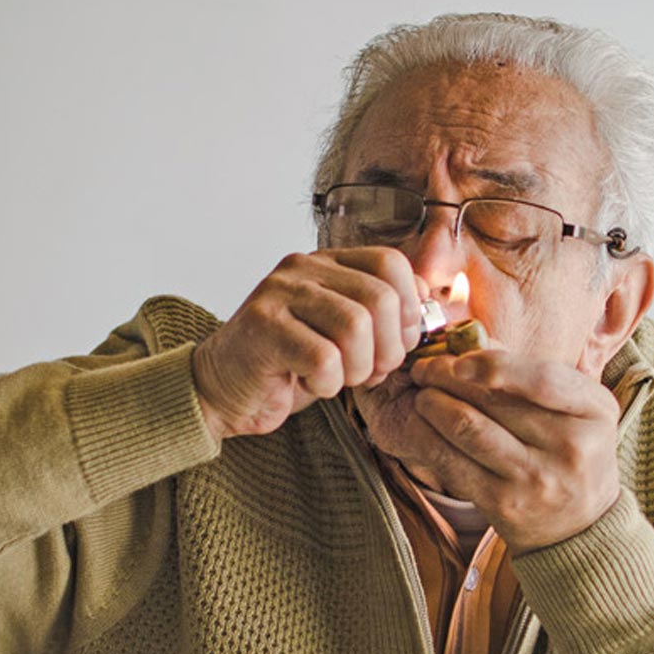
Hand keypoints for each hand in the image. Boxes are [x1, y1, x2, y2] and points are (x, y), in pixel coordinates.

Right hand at [194, 248, 427, 439]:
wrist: (224, 390)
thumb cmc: (288, 365)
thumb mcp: (343, 334)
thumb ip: (382, 313)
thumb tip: (429, 298)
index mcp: (327, 263)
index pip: (391, 263)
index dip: (409, 309)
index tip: (397, 343)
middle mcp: (302, 269)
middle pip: (380, 298)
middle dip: (389, 349)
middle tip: (371, 374)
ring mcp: (279, 294)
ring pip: (356, 327)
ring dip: (358, 369)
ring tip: (339, 379)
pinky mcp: (262, 328)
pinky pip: (324, 359)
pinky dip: (327, 384)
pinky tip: (309, 384)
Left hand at [406, 349, 622, 554]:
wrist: (580, 525)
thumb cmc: (572, 451)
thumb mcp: (576, 408)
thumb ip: (532, 373)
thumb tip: (475, 340)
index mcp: (594, 411)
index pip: (542, 379)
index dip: (494, 364)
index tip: (459, 357)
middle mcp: (571, 447)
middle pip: (496, 401)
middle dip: (448, 377)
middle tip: (425, 367)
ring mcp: (537, 479)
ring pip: (469, 429)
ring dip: (433, 405)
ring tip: (422, 394)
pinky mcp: (504, 504)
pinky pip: (453, 463)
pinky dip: (428, 438)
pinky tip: (420, 425)